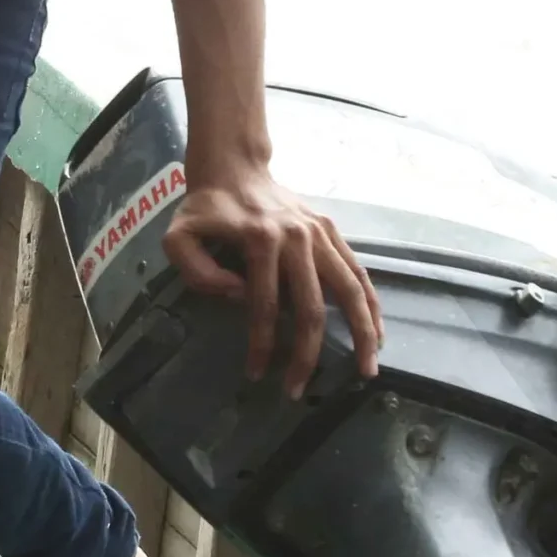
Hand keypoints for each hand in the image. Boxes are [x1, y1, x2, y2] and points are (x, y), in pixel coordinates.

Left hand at [163, 165, 382, 393]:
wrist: (233, 167)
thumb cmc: (204, 208)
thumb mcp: (179, 236)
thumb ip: (197, 271)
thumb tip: (239, 297)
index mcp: (259, 239)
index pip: (265, 304)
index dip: (262, 344)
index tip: (257, 374)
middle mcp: (297, 237)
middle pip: (311, 306)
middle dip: (307, 355)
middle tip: (298, 389)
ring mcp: (320, 233)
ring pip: (350, 290)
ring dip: (362, 333)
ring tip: (366, 370)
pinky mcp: (332, 231)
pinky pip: (358, 273)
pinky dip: (371, 304)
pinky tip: (377, 333)